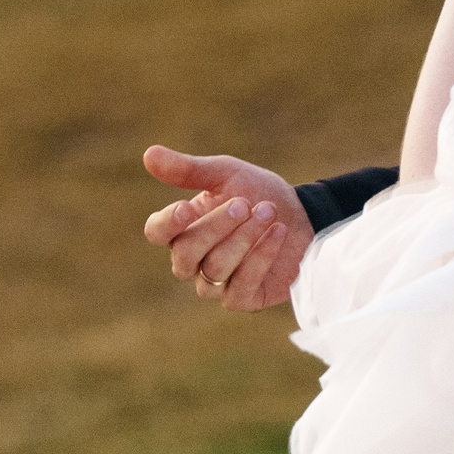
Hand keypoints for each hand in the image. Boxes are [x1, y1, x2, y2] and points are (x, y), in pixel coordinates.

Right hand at [141, 147, 307, 311]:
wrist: (304, 216)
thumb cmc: (259, 193)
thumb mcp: (226, 174)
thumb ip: (189, 169)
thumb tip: (148, 154)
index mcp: (183, 228)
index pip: (156, 232)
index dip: (167, 224)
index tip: (187, 207)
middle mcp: (193, 260)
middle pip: (185, 254)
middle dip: (217, 227)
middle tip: (245, 204)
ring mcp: (216, 283)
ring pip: (214, 269)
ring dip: (243, 238)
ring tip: (268, 212)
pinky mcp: (242, 298)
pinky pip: (240, 287)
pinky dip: (260, 257)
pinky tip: (278, 233)